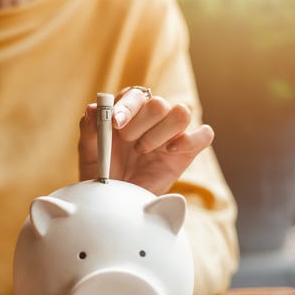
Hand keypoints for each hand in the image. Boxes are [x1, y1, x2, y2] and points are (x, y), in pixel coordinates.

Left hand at [78, 87, 213, 194]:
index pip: (136, 94)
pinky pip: (204, 134)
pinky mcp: (187, 151)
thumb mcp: (89, 152)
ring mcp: (172, 133)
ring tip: (143, 150)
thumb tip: (93, 108)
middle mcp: (153, 118)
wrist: (115, 199)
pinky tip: (169, 151)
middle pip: (159, 103)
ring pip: (182, 113)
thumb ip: (90, 129)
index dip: (127, 106)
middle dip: (140, 124)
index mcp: (130, 110)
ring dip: (160, 132)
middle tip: (128, 143)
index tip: (115, 124)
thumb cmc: (103, 172)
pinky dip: (190, 139)